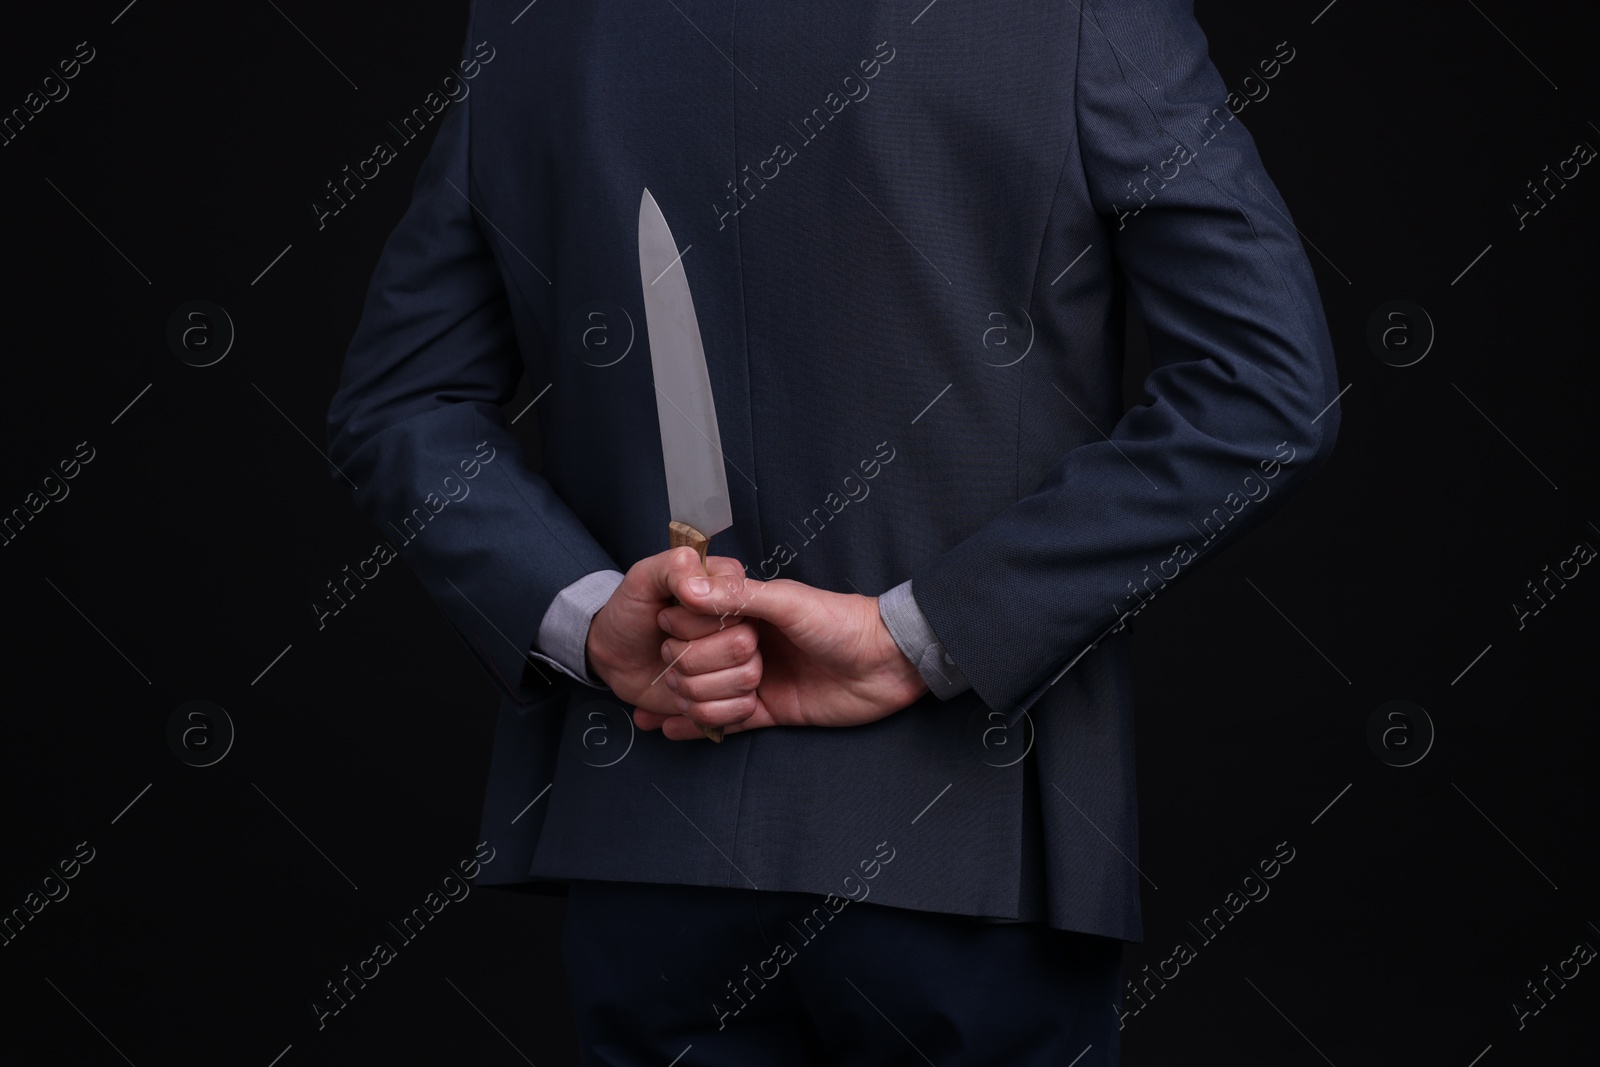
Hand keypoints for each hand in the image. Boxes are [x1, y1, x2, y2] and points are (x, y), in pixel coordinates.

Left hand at [586, 548, 764, 730]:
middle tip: (665, 651)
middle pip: (744, 649)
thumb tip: (699, 580)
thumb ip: (674, 565)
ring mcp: (742, 661)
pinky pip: (741, 709)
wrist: (615, 656)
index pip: (739, 609)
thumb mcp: (644, 578)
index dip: (696, 624)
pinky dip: (703, 711)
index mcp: (730, 591)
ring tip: (670, 677)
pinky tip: (679, 703)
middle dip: (692, 658)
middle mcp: (743, 625)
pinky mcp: (735, 694)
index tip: (664, 620)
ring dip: (695, 685)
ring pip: (745, 680)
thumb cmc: (631, 612)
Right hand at [633, 572, 928, 740]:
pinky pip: (722, 722)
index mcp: (740, 611)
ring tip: (747, 694)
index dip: (688, 633)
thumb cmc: (841, 621)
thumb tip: (689, 589)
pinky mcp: (767, 710)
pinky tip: (672, 729)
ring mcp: (750, 679)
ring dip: (713, 700)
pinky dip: (696, 726)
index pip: (682, 625)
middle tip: (751, 662)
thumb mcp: (789, 601)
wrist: (886, 663)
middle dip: (705, 670)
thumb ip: (737, 596)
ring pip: (698, 695)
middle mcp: (738, 645)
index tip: (707, 632)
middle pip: (684, 664)